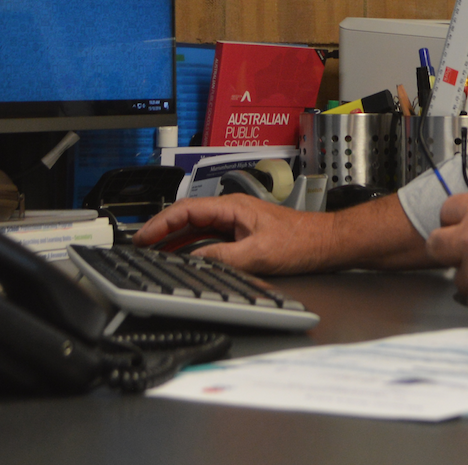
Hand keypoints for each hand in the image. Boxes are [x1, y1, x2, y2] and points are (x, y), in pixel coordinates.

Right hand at [133, 195, 337, 274]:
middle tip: (141, 246)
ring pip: (197, 229)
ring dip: (175, 240)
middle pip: (188, 218)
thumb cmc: (302, 241)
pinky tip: (183, 257)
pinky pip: (209, 239)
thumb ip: (224, 257)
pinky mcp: (242, 236)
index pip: (187, 210)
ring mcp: (236, 224)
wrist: (326, 243)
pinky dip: (192, 247)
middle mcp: (232, 212)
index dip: (162, 223)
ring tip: (154, 253)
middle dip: (162, 231)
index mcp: (233, 207)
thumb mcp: (259, 253)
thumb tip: (195, 260)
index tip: (144, 236)